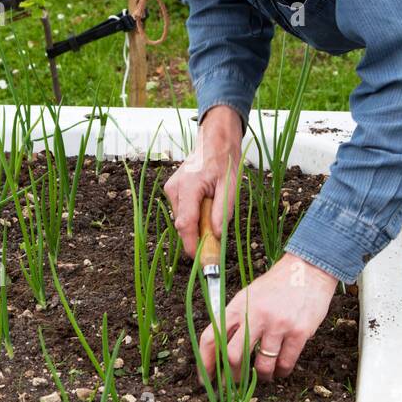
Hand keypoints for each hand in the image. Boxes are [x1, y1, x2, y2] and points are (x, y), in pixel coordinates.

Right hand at [163, 105, 243, 258]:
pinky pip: (182, 211)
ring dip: (197, 224)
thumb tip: (216, 236)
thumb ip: (221, 212)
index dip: (192, 245)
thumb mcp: (230, 186)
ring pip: (182, 219)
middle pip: (183, 224)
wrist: (215, 141)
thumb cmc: (224, 160)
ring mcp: (171, 189)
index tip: (201, 260)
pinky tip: (206, 204)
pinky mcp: (172, 190)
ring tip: (213, 209)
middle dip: (197, 236)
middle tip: (216, 240)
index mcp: (189, 187)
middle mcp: (174, 189)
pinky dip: (194, 215)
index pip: (185, 224)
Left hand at [198, 252, 338, 383]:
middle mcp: (255, 315)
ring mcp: (277, 325)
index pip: (212, 336)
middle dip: (232, 377)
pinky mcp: (298, 332)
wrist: (308, 270)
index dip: (205, 362)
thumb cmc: (276, 285)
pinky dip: (281, 372)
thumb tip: (221, 349)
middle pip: (233, 356)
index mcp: (238, 305)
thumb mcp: (249, 295)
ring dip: (260, 377)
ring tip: (263, 375)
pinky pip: (285, 364)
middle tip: (234, 384)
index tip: (204, 378)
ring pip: (261, 366)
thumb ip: (235, 318)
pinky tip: (280, 370)